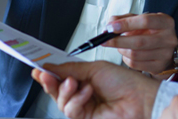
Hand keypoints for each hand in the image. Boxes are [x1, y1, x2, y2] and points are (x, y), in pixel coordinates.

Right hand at [33, 60, 159, 118]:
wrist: (140, 99)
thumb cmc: (124, 82)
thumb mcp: (94, 68)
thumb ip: (70, 68)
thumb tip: (50, 66)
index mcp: (85, 78)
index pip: (62, 76)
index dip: (49, 73)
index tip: (38, 67)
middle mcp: (83, 93)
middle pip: (57, 91)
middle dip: (49, 82)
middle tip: (43, 74)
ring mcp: (84, 107)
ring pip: (61, 102)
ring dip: (66, 90)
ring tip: (76, 83)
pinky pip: (71, 110)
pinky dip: (77, 100)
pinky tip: (87, 92)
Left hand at [102, 13, 177, 76]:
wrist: (164, 49)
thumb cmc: (151, 32)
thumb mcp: (140, 20)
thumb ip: (124, 19)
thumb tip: (110, 24)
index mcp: (166, 22)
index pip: (145, 21)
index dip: (126, 24)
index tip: (111, 27)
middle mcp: (169, 38)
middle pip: (139, 41)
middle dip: (118, 41)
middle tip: (106, 40)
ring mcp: (165, 54)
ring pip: (135, 54)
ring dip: (121, 50)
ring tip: (120, 46)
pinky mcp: (159, 66)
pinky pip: (135, 64)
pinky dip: (126, 59)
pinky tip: (127, 54)